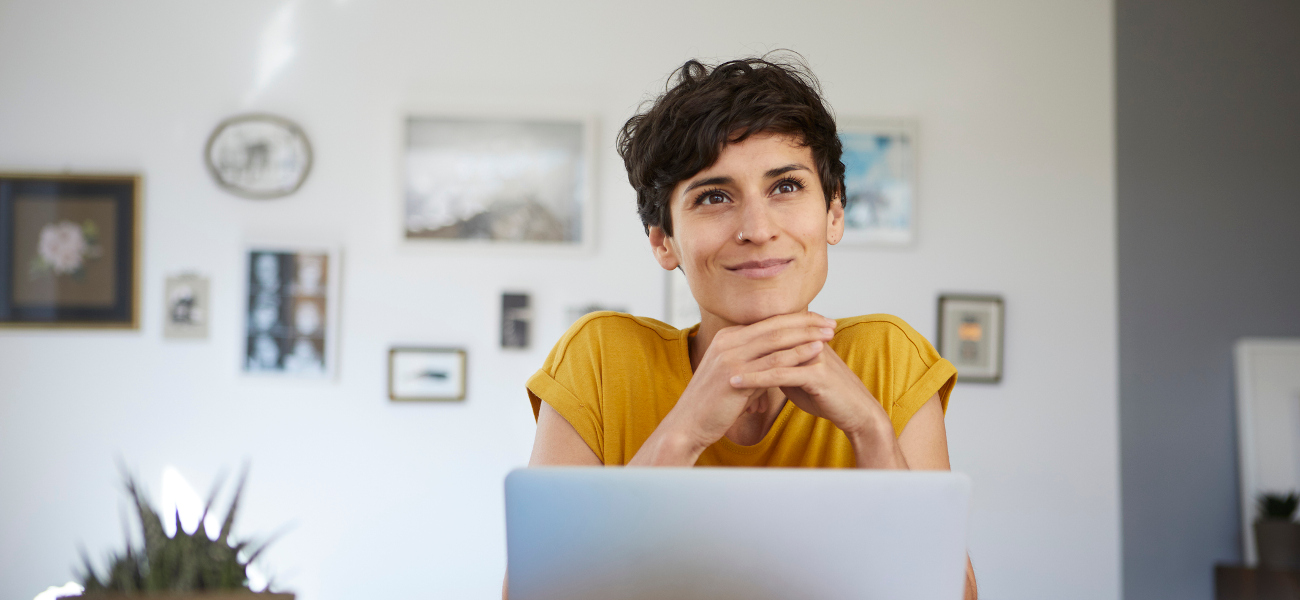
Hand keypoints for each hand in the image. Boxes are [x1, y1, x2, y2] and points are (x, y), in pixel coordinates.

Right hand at [666, 312, 837, 451]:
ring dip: (807, 335)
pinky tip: (816, 351)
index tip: (818, 320)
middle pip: (774, 325)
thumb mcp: (732, 374)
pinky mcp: (735, 375)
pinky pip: (773, 361)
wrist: (688, 424)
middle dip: (806, 322)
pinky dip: (797, 354)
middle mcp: (727, 341)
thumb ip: (752, 362)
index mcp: (727, 337)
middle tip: (830, 322)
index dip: (795, 319)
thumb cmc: (712, 404)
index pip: (767, 322)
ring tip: (830, 333)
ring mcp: (730, 356)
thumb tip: (775, 360)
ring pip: (776, 340)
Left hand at [727, 330, 889, 438]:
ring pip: (771, 354)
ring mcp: (814, 355)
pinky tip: (736, 383)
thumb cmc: (827, 396)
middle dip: (739, 347)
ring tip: (717, 368)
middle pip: (768, 338)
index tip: (718, 347)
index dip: (746, 339)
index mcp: (805, 339)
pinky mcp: (817, 374)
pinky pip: (779, 374)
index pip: (770, 332)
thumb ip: (780, 366)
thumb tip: (759, 364)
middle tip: (710, 354)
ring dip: (742, 361)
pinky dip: (755, 379)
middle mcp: (809, 341)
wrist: (856, 412)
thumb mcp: (799, 378)